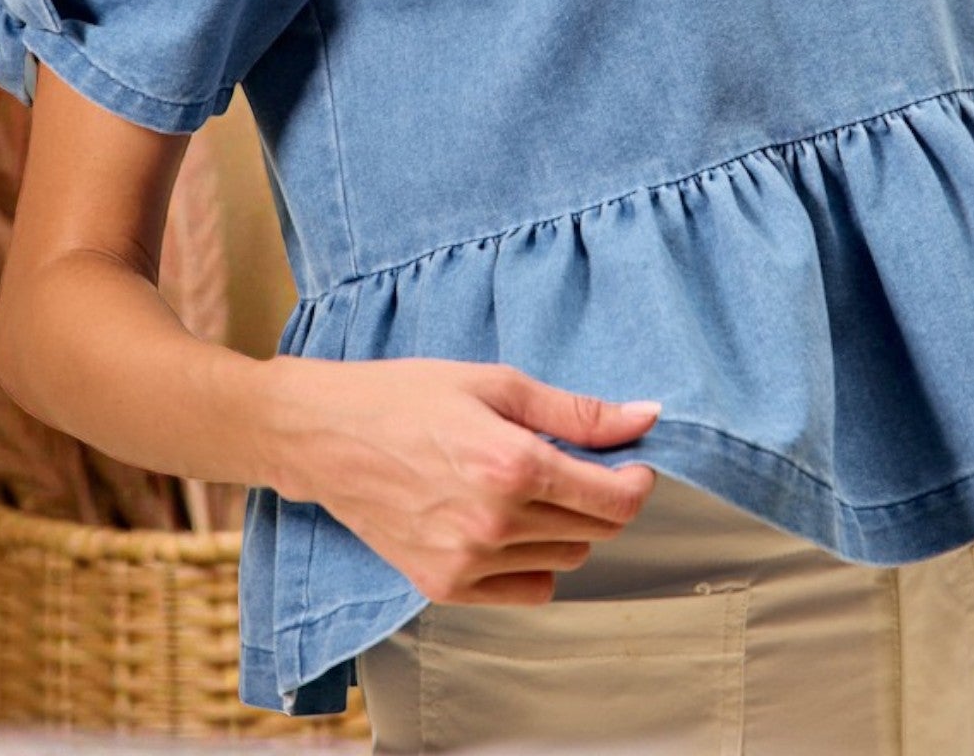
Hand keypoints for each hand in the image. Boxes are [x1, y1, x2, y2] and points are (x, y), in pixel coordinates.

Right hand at [263, 355, 662, 605]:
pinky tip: (510, 523)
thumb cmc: (409, 397)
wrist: (328, 437)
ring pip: (566, 560)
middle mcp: (495, 523)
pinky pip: (527, 589)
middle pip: (595, 531)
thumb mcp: (498, 383)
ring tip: (531, 486)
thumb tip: (645, 417)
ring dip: (567, 526)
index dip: (635, 480)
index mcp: (513, 466)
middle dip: (601, 496)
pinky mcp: (445, 586)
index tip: (630, 462)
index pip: (613, 500)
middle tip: (575, 463)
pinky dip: (534, 560)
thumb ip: (576, 410)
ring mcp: (469, 562)